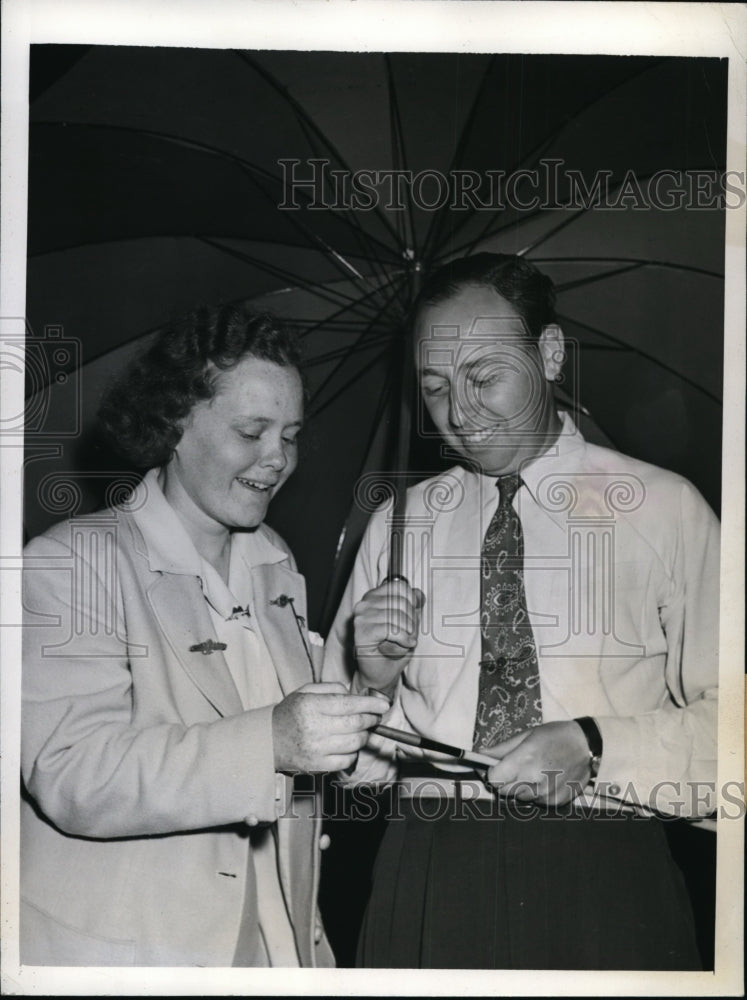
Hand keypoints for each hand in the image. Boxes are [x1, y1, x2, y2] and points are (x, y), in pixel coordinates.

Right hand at [272, 682, 387, 773]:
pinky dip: (353, 752)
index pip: (349, 704)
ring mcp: (316, 749)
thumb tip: (355, 695)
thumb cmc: (291, 713)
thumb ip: (332, 688)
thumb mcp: (306, 691)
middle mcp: (313, 728)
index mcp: (311, 706)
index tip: (383, 705)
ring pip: (355, 743)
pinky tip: (348, 745)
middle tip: (375, 717)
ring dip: (364, 736)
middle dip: (371, 720)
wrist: (268, 740)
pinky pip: (347, 760)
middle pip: (356, 724)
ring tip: (362, 730)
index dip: (370, 704)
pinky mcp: (317, 766)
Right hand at [353, 579, 424, 696]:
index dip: (413, 601)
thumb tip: (419, 594)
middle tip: (410, 636)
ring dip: (408, 633)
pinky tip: (404, 645)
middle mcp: (364, 604)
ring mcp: (361, 618)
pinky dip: (402, 639)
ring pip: (397, 616)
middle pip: (401, 602)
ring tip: (406, 642)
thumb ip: (412, 606)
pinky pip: (390, 630)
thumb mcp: (408, 623)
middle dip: (412, 622)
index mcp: (374, 597)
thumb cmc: (393, 648)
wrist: (380, 675)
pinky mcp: (361, 632)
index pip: (400, 587)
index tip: (414, 618)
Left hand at [482, 721, 591, 805]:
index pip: (494, 779)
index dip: (491, 772)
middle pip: (504, 791)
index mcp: (525, 759)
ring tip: (533, 770)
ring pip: (519, 797)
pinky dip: (535, 792)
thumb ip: (502, 748)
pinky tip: (545, 778)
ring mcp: (546, 793)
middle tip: (513, 768)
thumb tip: (481, 754)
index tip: (494, 767)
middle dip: (504, 780)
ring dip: (520, 786)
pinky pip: (535, 801)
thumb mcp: (527, 735)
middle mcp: (534, 779)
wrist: (587, 746)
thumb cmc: (556, 736)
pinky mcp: (555, 802)